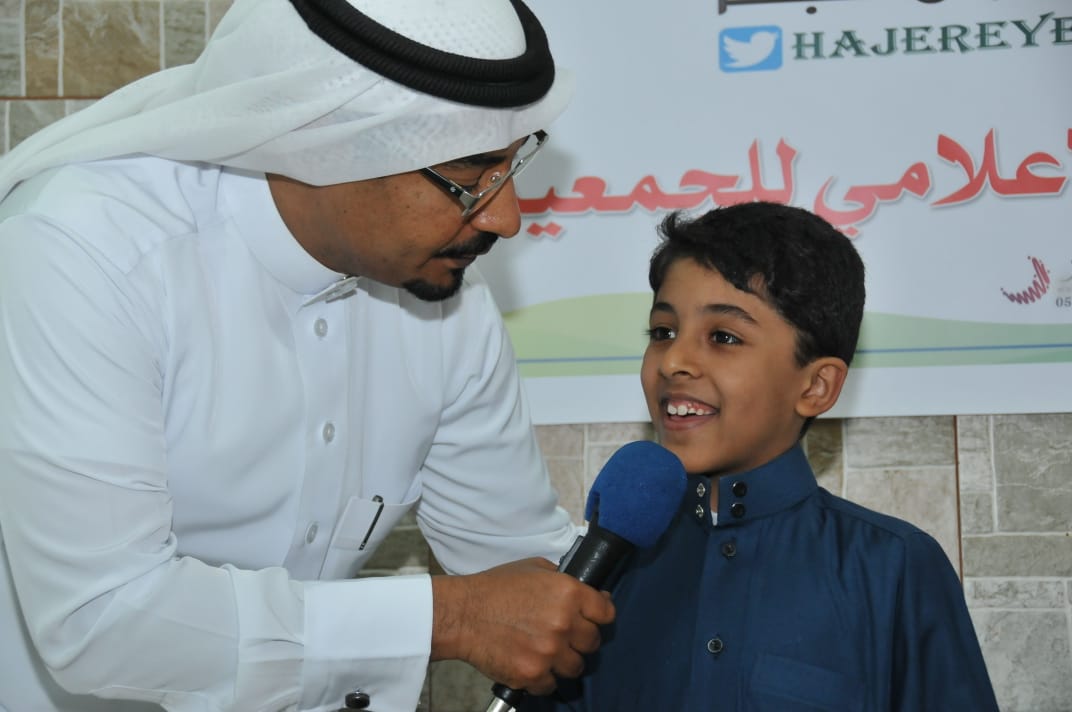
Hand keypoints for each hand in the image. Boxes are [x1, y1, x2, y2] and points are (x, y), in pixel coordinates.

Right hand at [430, 557, 614, 694]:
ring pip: (576, 667)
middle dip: (580, 639)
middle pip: (593, 642)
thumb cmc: (493, 588)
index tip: (592, 618)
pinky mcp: (533, 674)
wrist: (462, 614)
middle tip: (564, 636)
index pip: (606, 612)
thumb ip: (560, 578)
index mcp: (568, 592)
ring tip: (547, 652)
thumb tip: (582, 589)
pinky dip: (544, 678)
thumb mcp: (532, 567)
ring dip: (565, 661)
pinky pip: (552, 685)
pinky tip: (532, 665)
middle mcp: (564, 623)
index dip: (599, 615)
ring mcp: (549, 651)